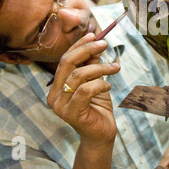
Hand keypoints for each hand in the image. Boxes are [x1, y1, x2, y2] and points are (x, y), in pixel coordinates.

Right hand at [47, 33, 119, 168]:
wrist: (101, 133)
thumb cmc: (97, 106)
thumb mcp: (95, 81)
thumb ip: (92, 64)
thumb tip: (95, 44)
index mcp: (57, 86)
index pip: (64, 59)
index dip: (78, 45)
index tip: (93, 34)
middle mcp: (53, 95)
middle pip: (67, 63)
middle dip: (87, 49)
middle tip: (105, 44)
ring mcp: (60, 106)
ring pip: (79, 75)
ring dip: (100, 68)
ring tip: (115, 68)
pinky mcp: (71, 113)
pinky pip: (85, 90)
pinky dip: (100, 84)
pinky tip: (108, 87)